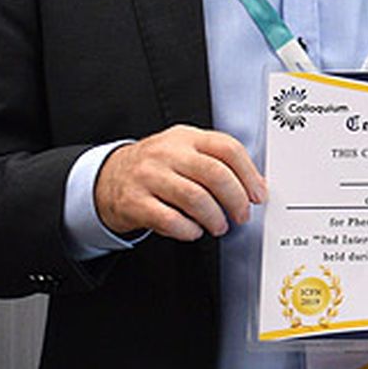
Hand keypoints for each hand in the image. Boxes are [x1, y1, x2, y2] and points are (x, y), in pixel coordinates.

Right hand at [95, 124, 265, 239]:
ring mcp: (149, 176)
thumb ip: (216, 161)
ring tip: (219, 225)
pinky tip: (194, 230)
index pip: (227, 149)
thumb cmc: (157, 166)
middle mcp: (168, 153)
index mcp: (187, 137)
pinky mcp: (135, 202)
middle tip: (242, 215)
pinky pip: (170, 220)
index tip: (258, 194)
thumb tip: (253, 186)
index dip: (249, 174)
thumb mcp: (185, 150)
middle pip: (215, 174)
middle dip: (236, 200)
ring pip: (195, 198)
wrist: (109, 176)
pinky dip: (189, 230)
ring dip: (215, 217)